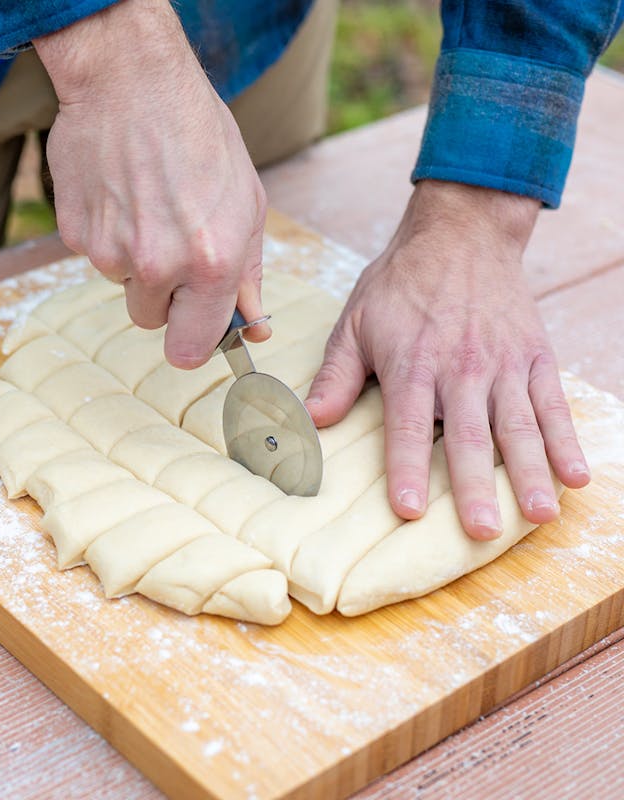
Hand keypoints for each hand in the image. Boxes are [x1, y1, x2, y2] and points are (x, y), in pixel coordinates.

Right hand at [33, 0, 268, 368]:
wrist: (132, 79)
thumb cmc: (201, 137)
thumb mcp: (247, 205)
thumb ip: (247, 276)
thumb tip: (251, 326)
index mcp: (211, 263)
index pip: (190, 350)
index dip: (192, 343)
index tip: (192, 330)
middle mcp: (159, 266)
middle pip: (151, 322)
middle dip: (164, 298)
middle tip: (174, 246)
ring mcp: (111, 252)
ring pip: (124, 286)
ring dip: (136, 263)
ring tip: (149, 207)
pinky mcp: (76, 234)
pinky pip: (96, 257)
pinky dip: (110, 236)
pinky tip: (123, 196)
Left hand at [306, 180, 589, 538]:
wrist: (461, 234)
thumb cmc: (400, 283)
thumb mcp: (355, 322)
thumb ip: (337, 375)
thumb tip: (312, 419)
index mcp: (412, 363)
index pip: (407, 426)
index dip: (407, 468)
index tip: (409, 509)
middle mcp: (461, 368)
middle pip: (469, 435)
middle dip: (476, 486)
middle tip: (481, 530)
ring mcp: (504, 363)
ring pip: (519, 426)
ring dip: (531, 472)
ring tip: (539, 514)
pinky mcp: (535, 356)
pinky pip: (553, 403)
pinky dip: (566, 439)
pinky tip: (577, 476)